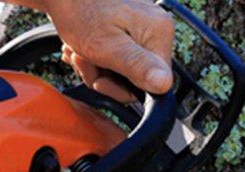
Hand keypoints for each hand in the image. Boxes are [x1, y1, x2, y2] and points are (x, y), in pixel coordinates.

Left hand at [41, 0, 174, 101]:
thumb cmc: (80, 10)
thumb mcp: (107, 46)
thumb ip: (137, 66)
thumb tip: (164, 84)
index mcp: (159, 33)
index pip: (153, 83)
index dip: (122, 89)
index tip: (100, 80)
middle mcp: (156, 29)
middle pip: (137, 77)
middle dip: (105, 76)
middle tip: (84, 61)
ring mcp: (142, 27)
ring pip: (124, 69)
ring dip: (96, 67)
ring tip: (79, 53)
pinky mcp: (129, 28)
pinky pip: (118, 55)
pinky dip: (97, 57)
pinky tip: (82, 49)